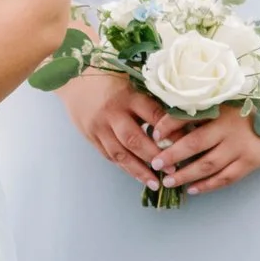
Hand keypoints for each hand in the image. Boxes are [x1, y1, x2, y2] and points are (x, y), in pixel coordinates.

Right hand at [62, 68, 181, 189]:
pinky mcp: (90, 136)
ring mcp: (98, 126)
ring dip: (139, 170)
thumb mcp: (131, 79)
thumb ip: (150, 96)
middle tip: (173, 170)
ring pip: (120, 153)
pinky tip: (138, 175)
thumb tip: (180, 116)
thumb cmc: (109, 77)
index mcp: (127, 95)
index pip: (153, 115)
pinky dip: (125, 167)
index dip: (170, 131)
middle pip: (134, 139)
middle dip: (155, 157)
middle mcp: (112, 113)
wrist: (73, 78)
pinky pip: (109, 155)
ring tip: (156, 183)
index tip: (186, 144)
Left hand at [143, 101, 259, 194]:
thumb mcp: (231, 99)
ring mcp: (240, 148)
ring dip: (186, 174)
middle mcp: (229, 128)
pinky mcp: (251, 163)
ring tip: (169, 181)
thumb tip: (174, 116)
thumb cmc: (255, 105)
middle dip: (172, 155)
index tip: (154, 133)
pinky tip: (193, 189)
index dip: (169, 125)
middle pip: (194, 144)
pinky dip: (208, 185)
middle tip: (155, 163)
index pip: (189, 116)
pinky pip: (226, 177)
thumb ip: (208, 107)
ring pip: (208, 165)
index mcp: (221, 108)